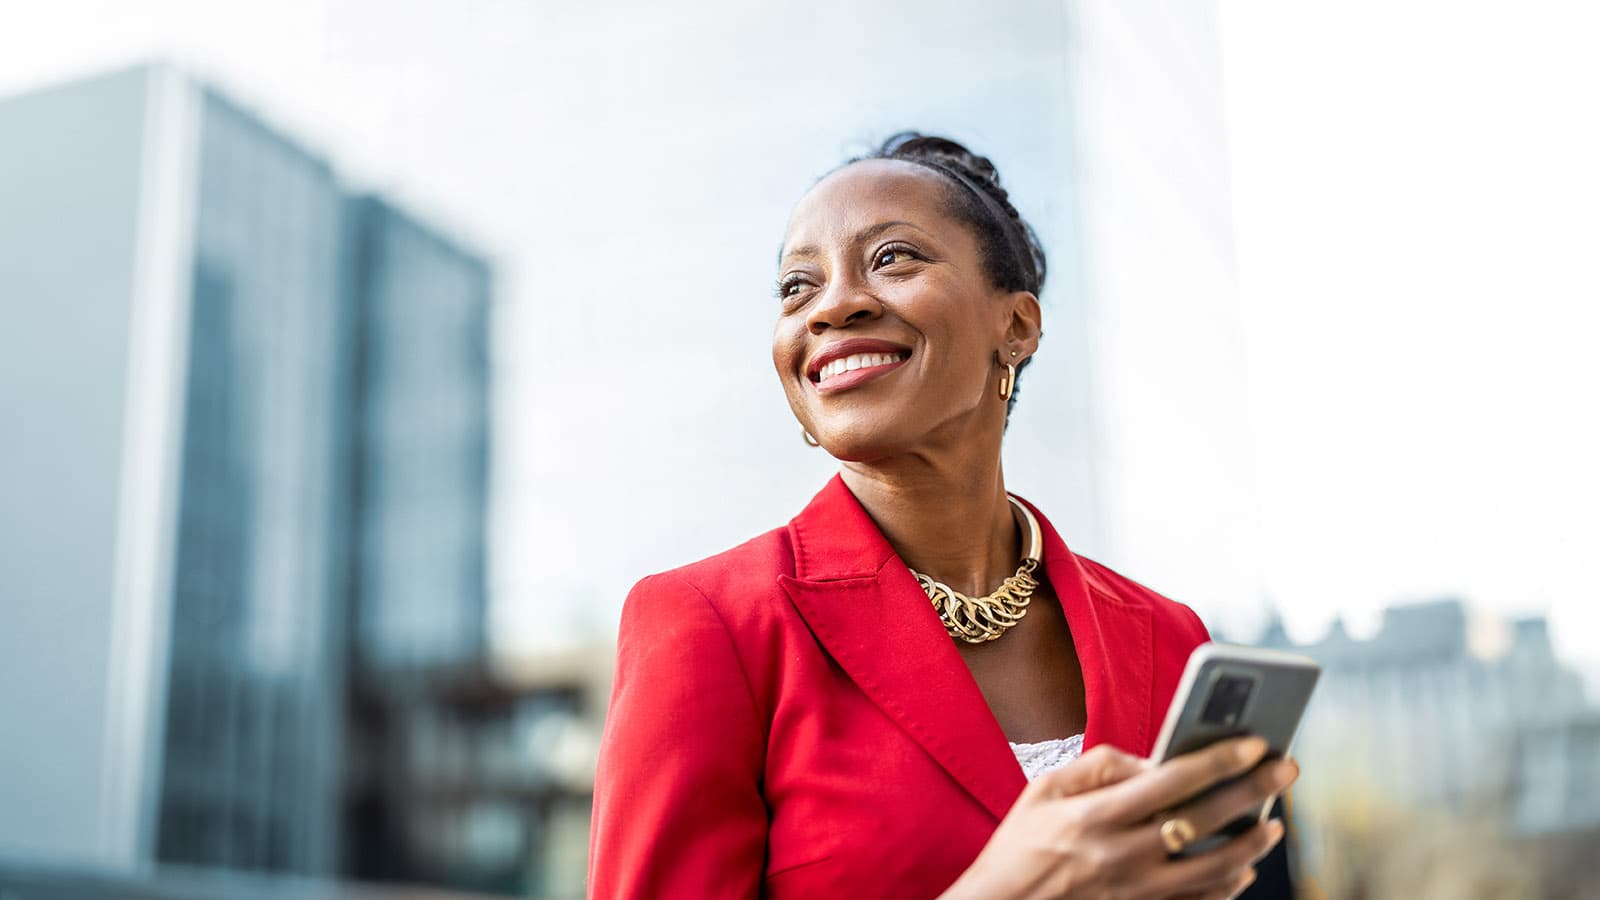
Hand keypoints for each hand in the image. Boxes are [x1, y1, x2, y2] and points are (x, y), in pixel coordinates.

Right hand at [939, 736, 1297, 899]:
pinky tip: (1245, 866)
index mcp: (1095, 816)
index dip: (1218, 759)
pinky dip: (1229, 885)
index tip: (1255, 742)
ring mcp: (1136, 891)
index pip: (1172, 781)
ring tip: (1273, 823)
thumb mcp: (1044, 790)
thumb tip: (1151, 760)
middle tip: (1286, 769)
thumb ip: (1099, 766)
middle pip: (1203, 820)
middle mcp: (1122, 855)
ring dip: (1252, 844)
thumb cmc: (1020, 846)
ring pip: (1214, 870)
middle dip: (1252, 790)